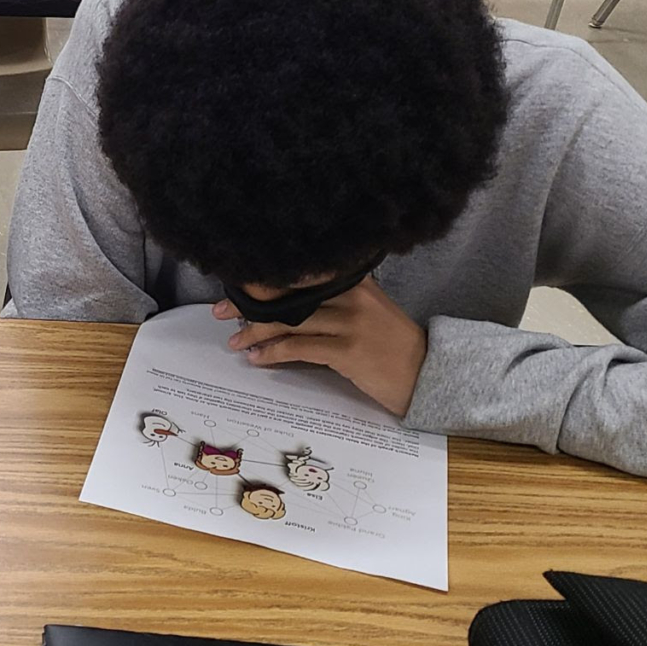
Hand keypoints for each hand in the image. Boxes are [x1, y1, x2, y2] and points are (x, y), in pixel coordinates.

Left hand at [212, 277, 427, 416]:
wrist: (426, 372)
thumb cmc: (391, 344)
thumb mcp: (367, 310)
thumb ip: (334, 300)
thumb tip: (285, 305)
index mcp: (354, 280)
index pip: (301, 273)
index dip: (266, 278)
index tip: (237, 282)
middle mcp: (351, 295)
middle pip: (289, 294)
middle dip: (249, 303)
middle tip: (220, 310)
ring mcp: (351, 323)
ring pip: (290, 321)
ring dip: (255, 332)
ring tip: (234, 342)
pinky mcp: (348, 351)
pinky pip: (300, 348)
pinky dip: (274, 353)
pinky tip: (258, 359)